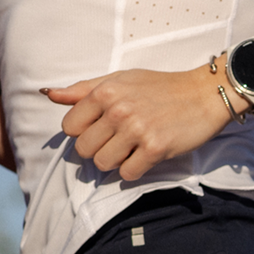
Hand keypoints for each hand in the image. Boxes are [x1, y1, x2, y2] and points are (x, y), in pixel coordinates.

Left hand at [45, 67, 239, 181]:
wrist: (204, 94)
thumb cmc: (160, 87)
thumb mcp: (120, 79)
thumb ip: (83, 89)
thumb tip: (49, 94)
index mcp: (105, 92)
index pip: (70, 127)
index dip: (84, 132)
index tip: (102, 128)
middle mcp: (118, 110)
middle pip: (84, 150)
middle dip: (98, 149)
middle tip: (118, 141)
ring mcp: (136, 130)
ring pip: (102, 164)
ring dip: (115, 162)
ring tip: (131, 149)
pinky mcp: (155, 149)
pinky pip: (127, 174)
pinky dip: (134, 170)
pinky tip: (145, 156)